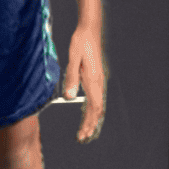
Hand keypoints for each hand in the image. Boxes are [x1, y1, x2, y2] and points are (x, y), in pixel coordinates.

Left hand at [63, 25, 105, 142]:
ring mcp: (99, 81)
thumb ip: (71, 77)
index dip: (88, 122)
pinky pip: (96, 98)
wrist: (89, 31)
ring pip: (98, 105)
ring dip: (92, 118)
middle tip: (82, 137)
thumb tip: (69, 97)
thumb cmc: (80, 43)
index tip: (82, 134)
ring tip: (85, 129)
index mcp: (93, 80)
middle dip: (91, 124)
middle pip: (97, 110)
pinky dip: (93, 109)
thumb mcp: (73, 58)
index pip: (93, 108)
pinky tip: (87, 112)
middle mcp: (99, 83)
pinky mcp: (96, 78)